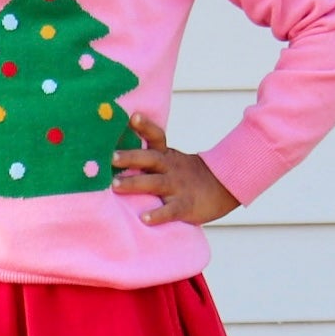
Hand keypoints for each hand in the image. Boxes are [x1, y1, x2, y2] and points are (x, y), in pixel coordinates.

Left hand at [110, 112, 239, 225]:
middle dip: (130, 157)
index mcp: (166, 156)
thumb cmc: (187, 175)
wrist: (223, 188)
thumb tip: (114, 153)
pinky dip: (158, 215)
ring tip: (115, 185)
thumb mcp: (171, 160)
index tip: (133, 117)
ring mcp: (178, 187)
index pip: (156, 137)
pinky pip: (171, 210)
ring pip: (155, 183)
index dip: (145, 127)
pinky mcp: (185, 206)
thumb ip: (148, 158)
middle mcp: (171, 169)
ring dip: (135, 183)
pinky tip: (144, 219)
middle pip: (150, 159)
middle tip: (111, 157)